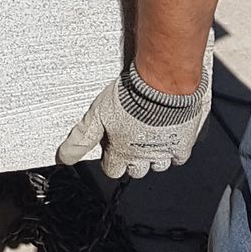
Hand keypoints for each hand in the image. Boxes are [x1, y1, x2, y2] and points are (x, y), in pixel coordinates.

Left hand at [58, 38, 213, 177]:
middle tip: (133, 137)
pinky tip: (174, 128)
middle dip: (134, 158)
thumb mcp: (97, 115)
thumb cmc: (132, 96)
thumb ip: (80, 138)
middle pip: (138, 169)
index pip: (113, 169)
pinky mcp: (188, 140)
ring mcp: (168, 150)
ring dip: (156, 152)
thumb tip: (63, 158)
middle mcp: (146, 157)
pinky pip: (183, 150)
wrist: (166, 82)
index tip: (112, 146)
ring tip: (153, 132)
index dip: (111, 158)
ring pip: (162, 163)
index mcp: (123, 153)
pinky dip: (179, 143)